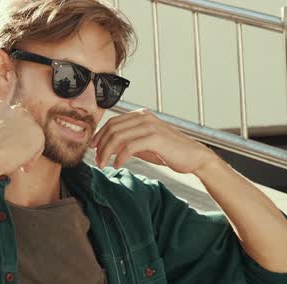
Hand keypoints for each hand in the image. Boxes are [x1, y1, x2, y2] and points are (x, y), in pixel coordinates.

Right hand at [0, 71, 44, 174]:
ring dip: (28, 151)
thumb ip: (0, 133)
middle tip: (15, 158)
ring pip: (33, 137)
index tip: (6, 149)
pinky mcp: (37, 132)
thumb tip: (8, 144)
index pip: (12, 120)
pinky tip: (23, 168)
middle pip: (24, 126)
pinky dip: (32, 158)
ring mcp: (28, 120)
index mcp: (0, 107)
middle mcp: (15, 109)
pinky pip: (38, 146)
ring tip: (19, 165)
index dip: (11, 136)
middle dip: (21, 141)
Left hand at [89, 108, 218, 173]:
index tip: (93, 149)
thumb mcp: (144, 144)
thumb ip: (128, 142)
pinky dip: (119, 157)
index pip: (113, 122)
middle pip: (112, 128)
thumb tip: (108, 148)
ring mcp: (150, 126)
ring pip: (118, 137)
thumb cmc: (169, 151)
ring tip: (103, 164)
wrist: (193, 157)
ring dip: (106, 152)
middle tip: (96, 160)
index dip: (99, 135)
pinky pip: (129, 147)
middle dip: (100, 145)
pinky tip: (117, 165)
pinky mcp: (155, 138)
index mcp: (140, 115)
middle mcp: (144, 117)